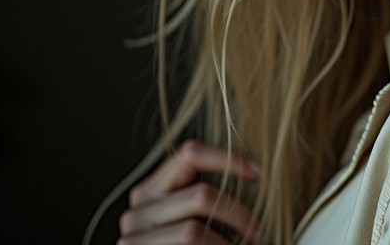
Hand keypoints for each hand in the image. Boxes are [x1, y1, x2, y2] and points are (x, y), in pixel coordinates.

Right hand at [117, 139, 260, 243]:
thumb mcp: (195, 218)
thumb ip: (205, 194)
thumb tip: (254, 167)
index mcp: (151, 191)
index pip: (189, 154)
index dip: (226, 158)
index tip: (257, 170)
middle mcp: (136, 211)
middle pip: (200, 195)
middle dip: (237, 212)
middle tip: (257, 228)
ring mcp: (132, 238)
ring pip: (193, 229)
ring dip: (227, 239)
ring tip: (248, 242)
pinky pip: (188, 241)